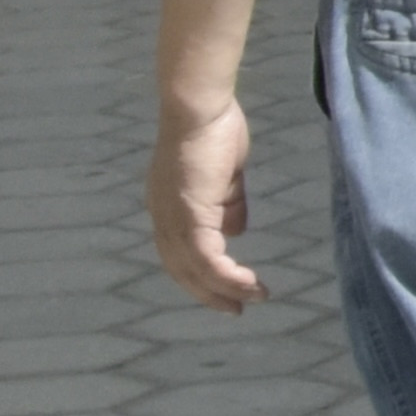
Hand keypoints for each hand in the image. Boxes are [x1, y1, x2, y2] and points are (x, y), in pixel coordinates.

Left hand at [148, 93, 261, 310]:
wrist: (200, 107)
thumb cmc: (215, 128)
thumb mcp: (225, 176)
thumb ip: (228, 203)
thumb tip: (235, 231)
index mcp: (169, 206)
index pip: (179, 252)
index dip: (200, 274)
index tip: (227, 289)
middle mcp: (163, 217)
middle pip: (181, 269)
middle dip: (208, 293)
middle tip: (236, 308)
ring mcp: (173, 217)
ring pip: (194, 269)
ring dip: (223, 289)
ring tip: (252, 297)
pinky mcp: (190, 215)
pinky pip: (207, 258)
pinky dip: (227, 275)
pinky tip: (248, 282)